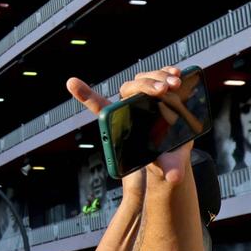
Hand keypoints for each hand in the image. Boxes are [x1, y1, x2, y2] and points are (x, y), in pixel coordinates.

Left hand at [66, 67, 192, 187]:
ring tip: (175, 84)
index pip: (100, 108)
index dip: (86, 95)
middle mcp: (131, 108)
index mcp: (124, 125)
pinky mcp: (160, 93)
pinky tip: (177, 73)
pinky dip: (166, 72)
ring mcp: (145, 99)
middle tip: (163, 91)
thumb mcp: (166, 165)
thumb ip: (170, 169)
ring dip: (158, 78)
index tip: (72, 83)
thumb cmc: (162, 158)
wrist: (174, 152)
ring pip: (143, 80)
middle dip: (146, 86)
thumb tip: (175, 177)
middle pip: (129, 89)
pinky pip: (158, 77)